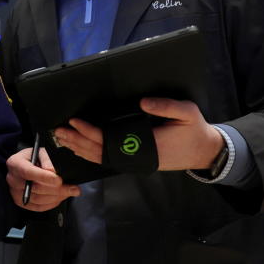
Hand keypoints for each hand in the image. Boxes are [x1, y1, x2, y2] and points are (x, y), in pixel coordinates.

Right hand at [6, 146, 80, 211]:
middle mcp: (13, 179)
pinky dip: (52, 203)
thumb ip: (47, 159)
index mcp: (15, 163)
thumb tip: (53, 171)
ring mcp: (16, 193)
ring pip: (39, 199)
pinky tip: (61, 197)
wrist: (23, 166)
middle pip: (35, 188)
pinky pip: (38, 207)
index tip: (59, 180)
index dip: (44, 177)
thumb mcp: (40, 151)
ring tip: (70, 192)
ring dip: (57, 197)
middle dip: (57, 189)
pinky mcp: (22, 203)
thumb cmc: (33, 158)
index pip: (28, 172)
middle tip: (73, 188)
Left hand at [53, 98, 223, 171]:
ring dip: (81, 149)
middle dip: (78, 141)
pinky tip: (80, 148)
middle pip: (101, 152)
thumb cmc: (194, 130)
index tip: (75, 121)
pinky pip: (109, 159)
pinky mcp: (136, 161)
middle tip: (58, 131)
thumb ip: (167, 106)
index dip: (91, 132)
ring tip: (62, 139)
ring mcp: (136, 161)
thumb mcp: (187, 113)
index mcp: (148, 145)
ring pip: (103, 158)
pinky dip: (92, 154)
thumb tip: (142, 102)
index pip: (112, 141)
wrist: (204, 151)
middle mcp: (138, 157)